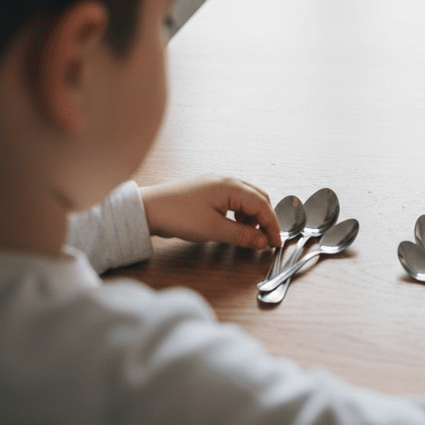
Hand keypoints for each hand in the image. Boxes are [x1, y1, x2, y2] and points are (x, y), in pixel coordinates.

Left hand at [140, 175, 280, 248]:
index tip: (276, 243)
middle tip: (266, 240)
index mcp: (231, 186)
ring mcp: (217, 183)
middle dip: (265, 219)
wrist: (148, 209)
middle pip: (259, 198)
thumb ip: (242, 235)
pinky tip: (235, 225)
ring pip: (247, 198)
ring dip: (253, 216)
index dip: (272, 226)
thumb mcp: (213, 230)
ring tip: (249, 235)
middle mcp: (227, 180)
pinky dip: (241, 213)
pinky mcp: (209, 189)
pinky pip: (234, 199)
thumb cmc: (178, 215)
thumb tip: (263, 241)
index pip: (262, 205)